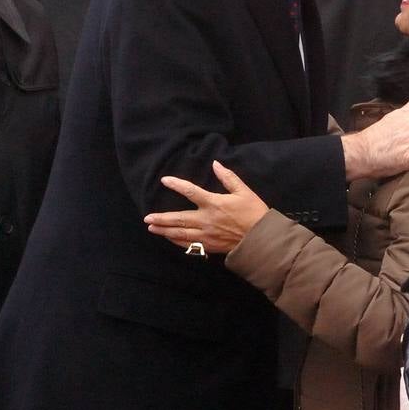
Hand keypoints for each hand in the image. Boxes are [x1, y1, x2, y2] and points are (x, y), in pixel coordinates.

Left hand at [144, 160, 268, 253]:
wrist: (261, 239)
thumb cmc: (254, 213)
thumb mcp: (244, 191)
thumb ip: (228, 177)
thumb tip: (216, 163)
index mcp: (214, 203)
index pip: (190, 191)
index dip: (176, 185)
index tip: (165, 180)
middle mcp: (206, 220)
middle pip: (178, 218)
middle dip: (161, 218)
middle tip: (147, 218)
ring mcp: (206, 235)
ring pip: (180, 233)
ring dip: (164, 231)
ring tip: (152, 228)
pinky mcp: (209, 246)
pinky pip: (189, 244)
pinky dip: (177, 241)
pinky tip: (170, 238)